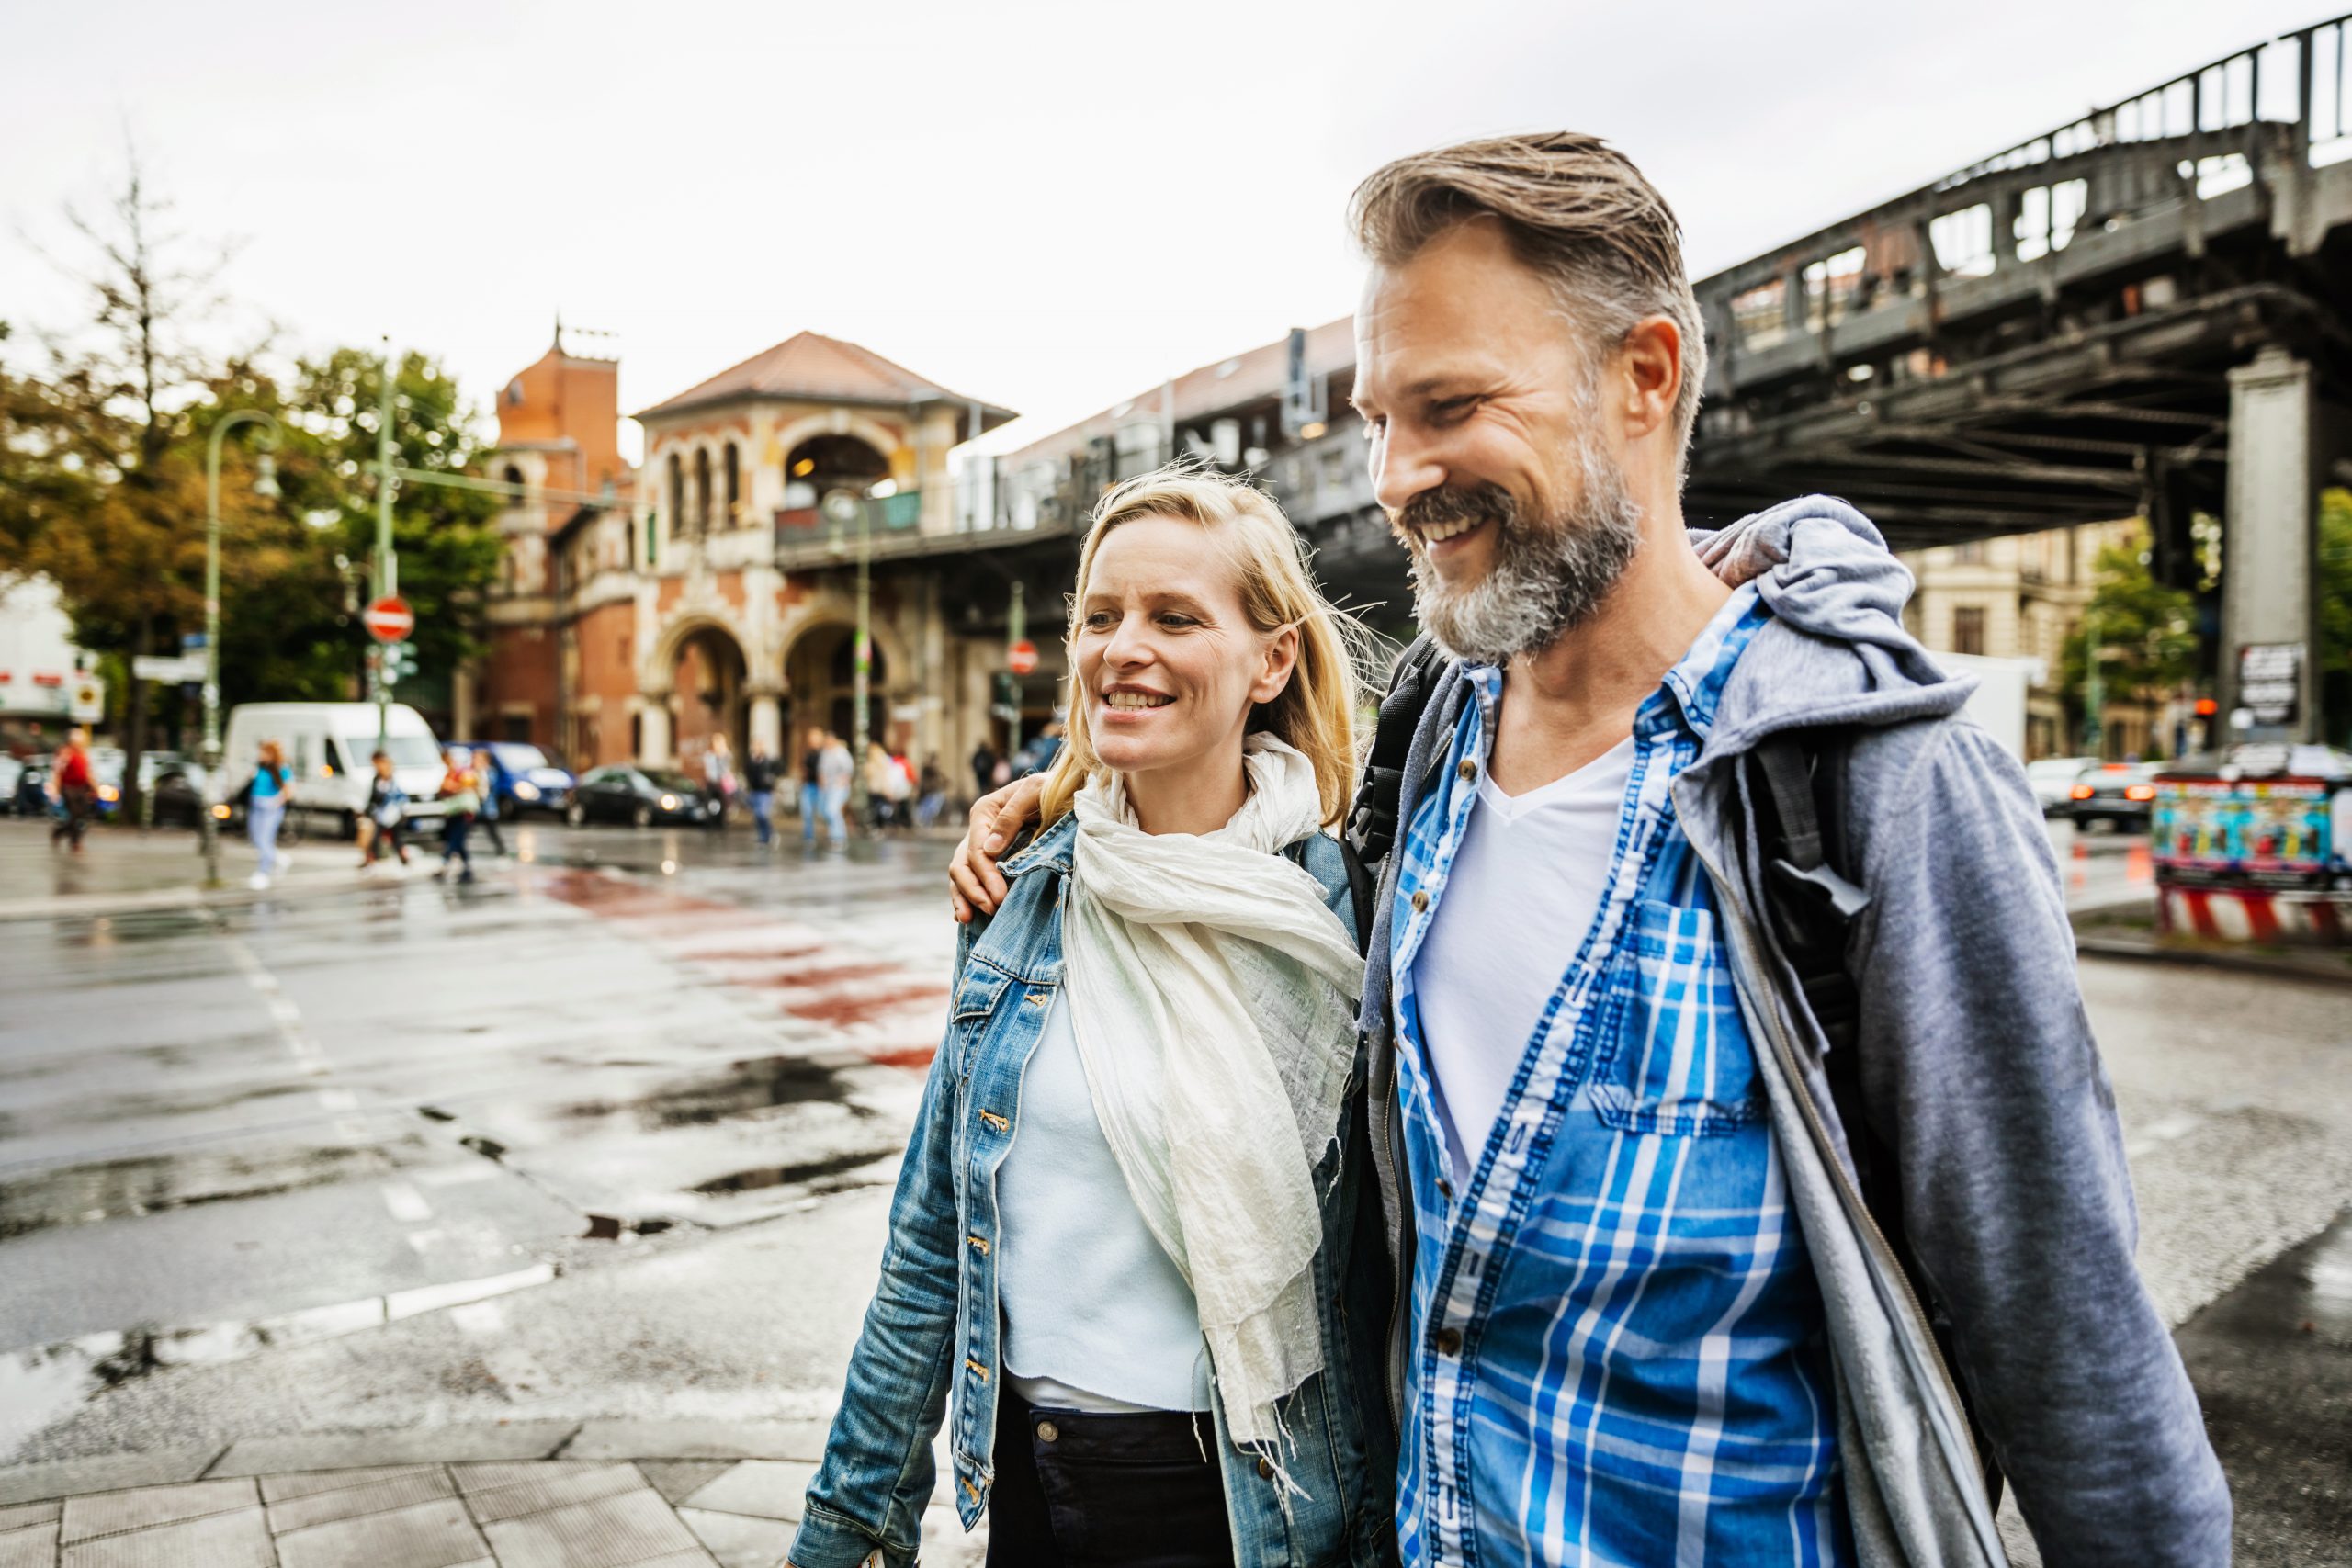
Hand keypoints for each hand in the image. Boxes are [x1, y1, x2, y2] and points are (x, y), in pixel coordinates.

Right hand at [948, 774, 1044, 921]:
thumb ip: (1011, 816)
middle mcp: (978, 831)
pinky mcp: (991, 860)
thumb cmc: (1052, 789)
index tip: (999, 896)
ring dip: (964, 898)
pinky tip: (967, 917)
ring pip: (961, 875)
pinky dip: (966, 898)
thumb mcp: (1034, 791)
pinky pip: (971, 880)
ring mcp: (982, 846)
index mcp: (984, 812)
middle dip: (973, 890)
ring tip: (970, 920)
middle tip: (993, 909)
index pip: (976, 850)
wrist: (1067, 792)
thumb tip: (990, 849)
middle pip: (963, 865)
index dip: (985, 876)